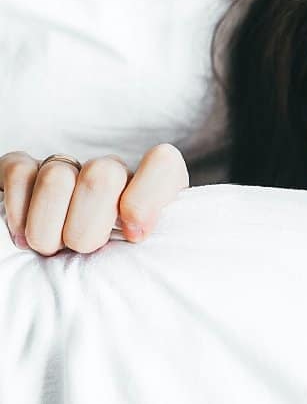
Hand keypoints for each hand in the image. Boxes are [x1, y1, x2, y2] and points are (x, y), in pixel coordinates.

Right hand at [1, 143, 188, 255]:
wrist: (59, 268)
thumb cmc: (113, 267)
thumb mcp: (143, 261)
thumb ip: (153, 247)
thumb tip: (135, 234)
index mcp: (150, 189)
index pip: (163, 163)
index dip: (146, 198)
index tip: (134, 236)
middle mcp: (112, 171)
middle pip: (102, 175)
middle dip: (87, 228)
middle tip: (83, 250)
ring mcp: (69, 168)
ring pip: (57, 178)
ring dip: (49, 228)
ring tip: (52, 248)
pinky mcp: (26, 170)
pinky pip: (19, 172)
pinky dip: (18, 211)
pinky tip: (23, 236)